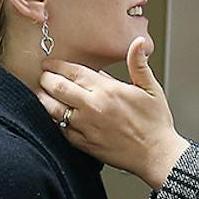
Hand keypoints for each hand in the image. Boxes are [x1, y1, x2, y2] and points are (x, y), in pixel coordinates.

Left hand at [39, 37, 190, 189]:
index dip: (56, 65)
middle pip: (57, 88)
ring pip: (53, 110)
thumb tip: (137, 43)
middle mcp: (93, 107)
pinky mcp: (84, 144)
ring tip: (42, 94)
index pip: (72, 72)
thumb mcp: (150, 88)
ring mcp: (86, 127)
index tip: (49, 64)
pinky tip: (54, 116)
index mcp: (107, 90)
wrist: (157, 155)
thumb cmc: (155, 124)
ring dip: (45, 100)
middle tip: (43, 76)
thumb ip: (138, 64)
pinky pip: (61, 130)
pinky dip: (54, 121)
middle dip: (46, 79)